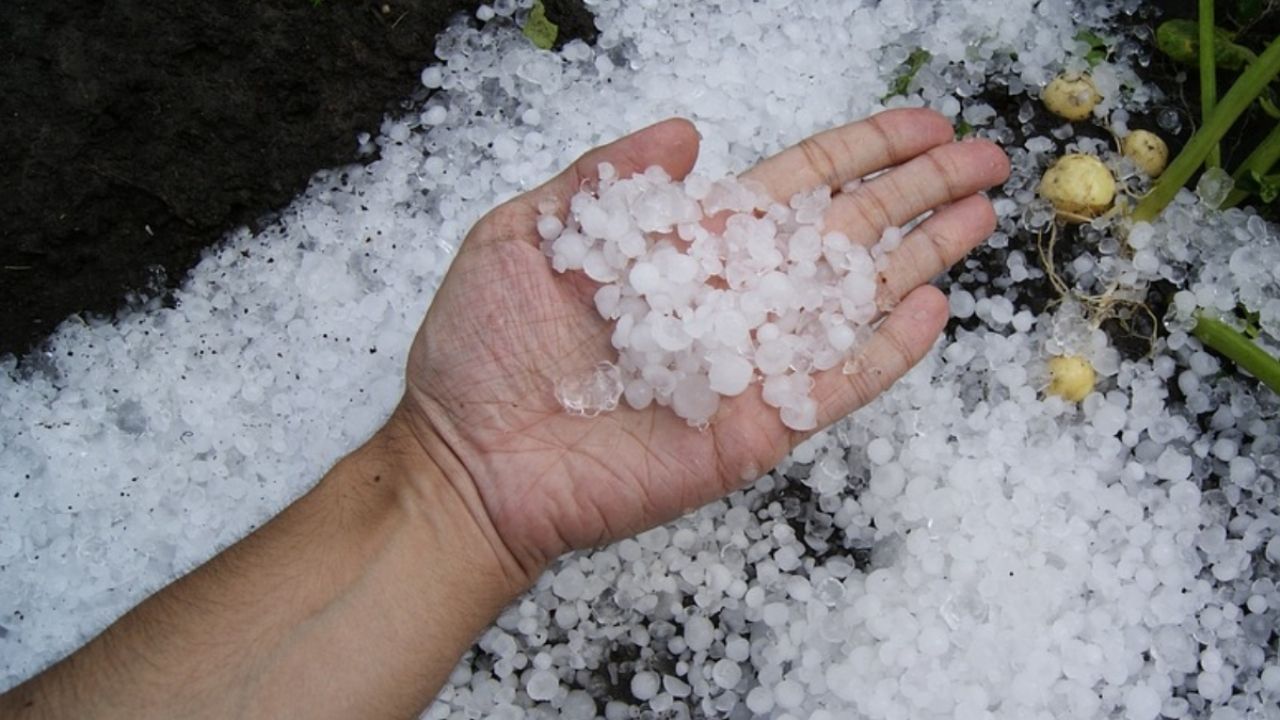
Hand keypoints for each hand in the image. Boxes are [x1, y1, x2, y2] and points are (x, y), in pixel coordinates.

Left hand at [394, 109, 1009, 583]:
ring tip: (982, 216)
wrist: (467, 461)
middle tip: (987, 157)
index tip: (922, 124)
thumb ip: (607, 179)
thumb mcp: (525, 234)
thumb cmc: (482, 350)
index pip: (794, 186)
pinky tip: (932, 309)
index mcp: (686, 246)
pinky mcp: (752, 429)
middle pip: (844, 233)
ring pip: (852, 301)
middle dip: (916, 192)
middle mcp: (729, 298)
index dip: (860, 152)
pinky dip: (885, 352)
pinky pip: (832, 385)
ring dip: (920, 257)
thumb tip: (690, 127)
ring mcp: (747, 365)